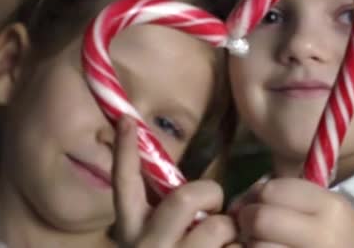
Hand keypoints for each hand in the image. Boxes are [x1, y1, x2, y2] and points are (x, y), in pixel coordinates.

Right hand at [112, 115, 236, 247]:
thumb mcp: (156, 234)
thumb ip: (166, 210)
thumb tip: (192, 185)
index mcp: (131, 229)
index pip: (124, 182)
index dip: (125, 149)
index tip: (126, 118)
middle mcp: (147, 246)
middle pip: (185, 198)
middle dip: (210, 193)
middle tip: (215, 205)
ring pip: (216, 226)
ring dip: (229, 227)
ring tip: (223, 241)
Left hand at [231, 177, 353, 247]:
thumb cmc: (342, 240)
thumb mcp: (327, 211)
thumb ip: (285, 198)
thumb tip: (237, 204)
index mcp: (331, 206)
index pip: (272, 189)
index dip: (259, 196)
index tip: (261, 206)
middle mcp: (324, 234)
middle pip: (260, 218)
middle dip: (249, 222)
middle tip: (253, 230)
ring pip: (258, 246)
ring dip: (253, 245)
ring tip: (265, 245)